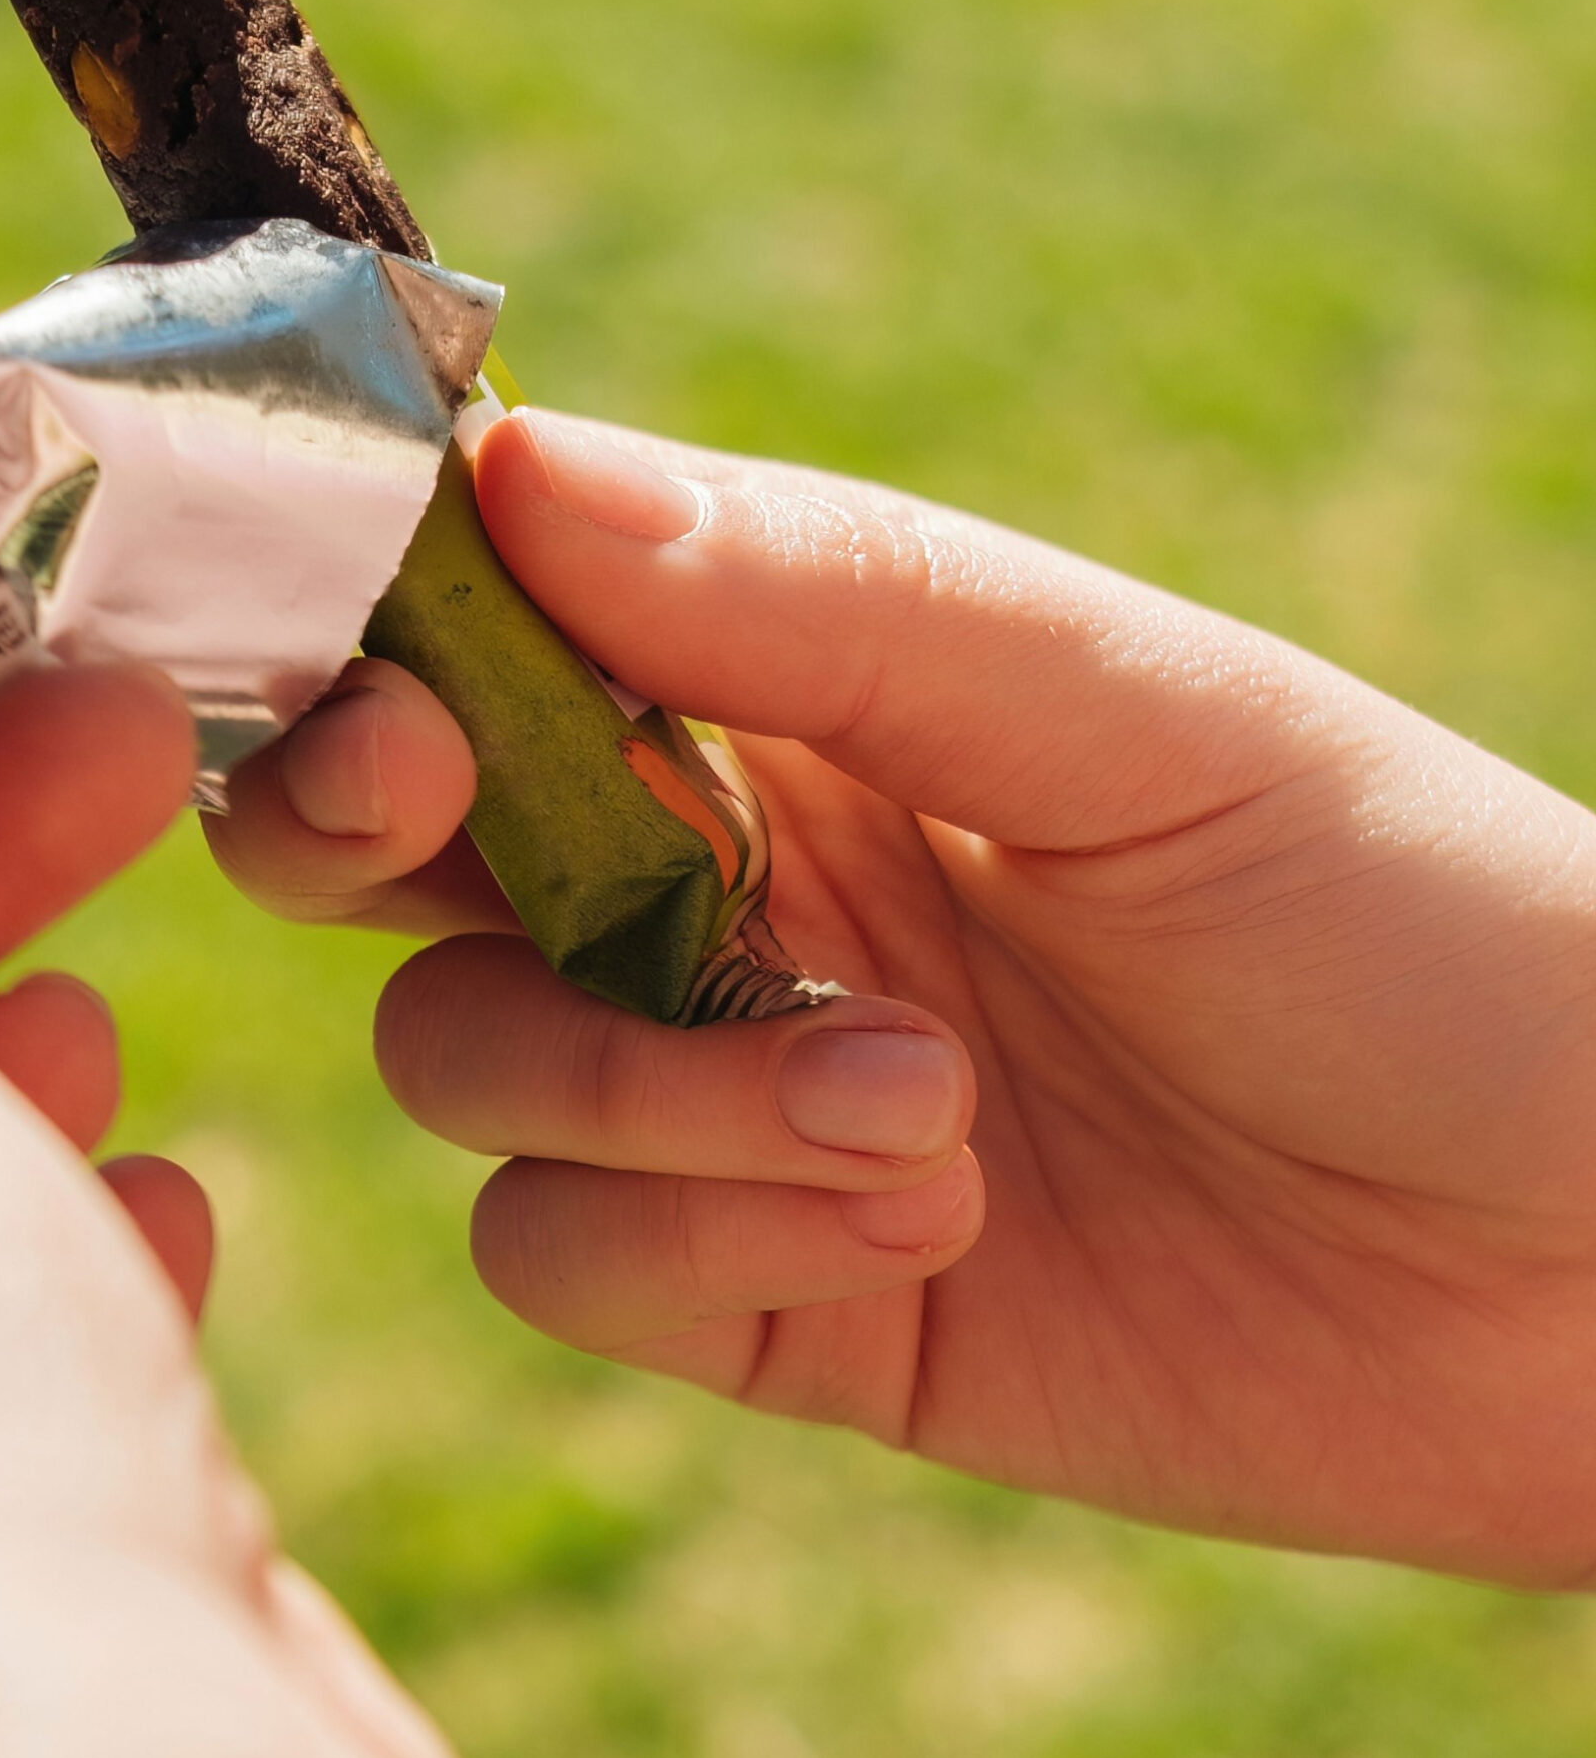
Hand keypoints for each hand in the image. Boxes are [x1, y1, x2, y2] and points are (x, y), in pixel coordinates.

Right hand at [213, 409, 1595, 1587]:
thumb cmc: (1407, 915)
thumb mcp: (1133, 715)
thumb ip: (822, 596)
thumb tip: (510, 466)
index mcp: (779, 694)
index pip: (487, 619)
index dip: (373, 617)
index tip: (384, 645)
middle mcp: (706, 878)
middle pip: (380, 837)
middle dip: (351, 815)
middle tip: (426, 804)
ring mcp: (712, 1091)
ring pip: (458, 1055)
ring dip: (640, 1082)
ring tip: (927, 1108)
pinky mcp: (753, 1291)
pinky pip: (566, 1254)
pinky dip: (696, 1232)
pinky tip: (925, 1231)